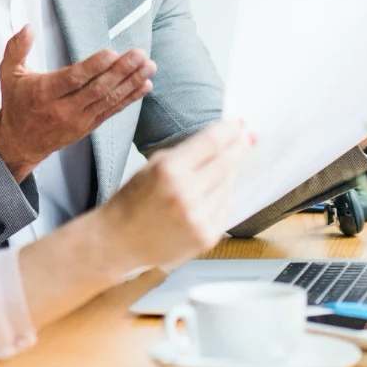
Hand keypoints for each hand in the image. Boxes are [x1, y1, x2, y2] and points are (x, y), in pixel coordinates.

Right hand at [0, 26, 153, 180]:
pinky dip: (130, 98)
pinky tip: (145, 85)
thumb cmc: (16, 104)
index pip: (72, 79)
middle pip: (97, 89)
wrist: (19, 142)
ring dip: (131, 82)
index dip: (93, 67)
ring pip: (109, 100)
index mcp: (43, 93)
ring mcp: (78, 120)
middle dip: (121, 71)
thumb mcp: (8, 74)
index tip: (111, 53)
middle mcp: (63, 109)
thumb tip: (27, 27)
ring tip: (149, 66)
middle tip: (139, 55)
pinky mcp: (88, 126)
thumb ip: (16, 48)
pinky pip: (112, 111)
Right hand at [98, 119, 251, 271]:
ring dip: (231, 172)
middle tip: (248, 138)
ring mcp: (198, 218)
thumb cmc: (131, 201)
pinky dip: (224, 196)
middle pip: (225, 163)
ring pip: (228, 185)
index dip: (229, 131)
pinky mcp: (206, 236)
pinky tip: (217, 190)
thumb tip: (219, 141)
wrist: (118, 242)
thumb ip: (185, 154)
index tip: (239, 124)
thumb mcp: (152, 166)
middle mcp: (186, 194)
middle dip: (239, 148)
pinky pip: (225, 208)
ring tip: (229, 164)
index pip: (211, 143)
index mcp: (169, 170)